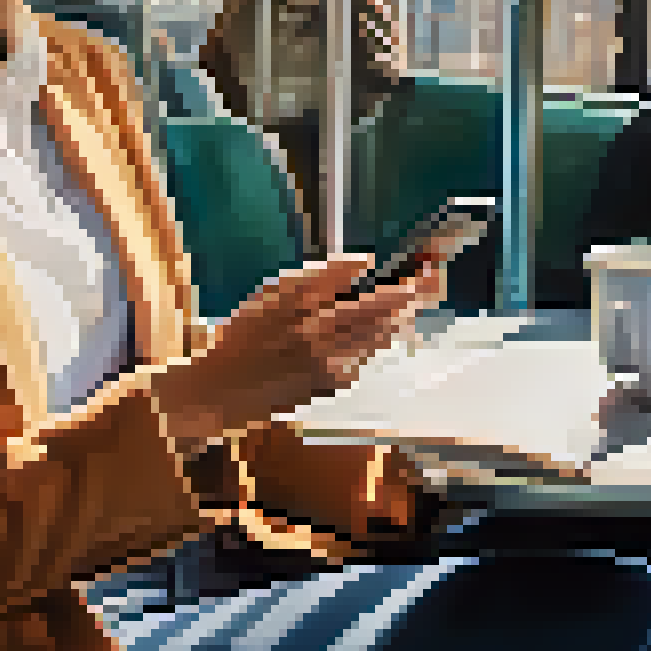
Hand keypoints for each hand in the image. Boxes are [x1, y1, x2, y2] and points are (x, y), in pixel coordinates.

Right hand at [155, 252, 448, 454]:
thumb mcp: (275, 292)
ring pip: (379, 339)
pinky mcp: (332, 386)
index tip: (427, 270)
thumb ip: (323, 275)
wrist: (223, 389)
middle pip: (385, 319)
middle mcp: (329, 345)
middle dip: (409, 299)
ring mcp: (334, 369)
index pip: (376, 297)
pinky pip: (362, 358)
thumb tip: (365, 261)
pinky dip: (368, 341)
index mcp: (314, 314)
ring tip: (401, 301)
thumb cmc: (244, 334)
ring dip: (393, 319)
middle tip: (426, 280)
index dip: (407, 285)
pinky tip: (360, 332)